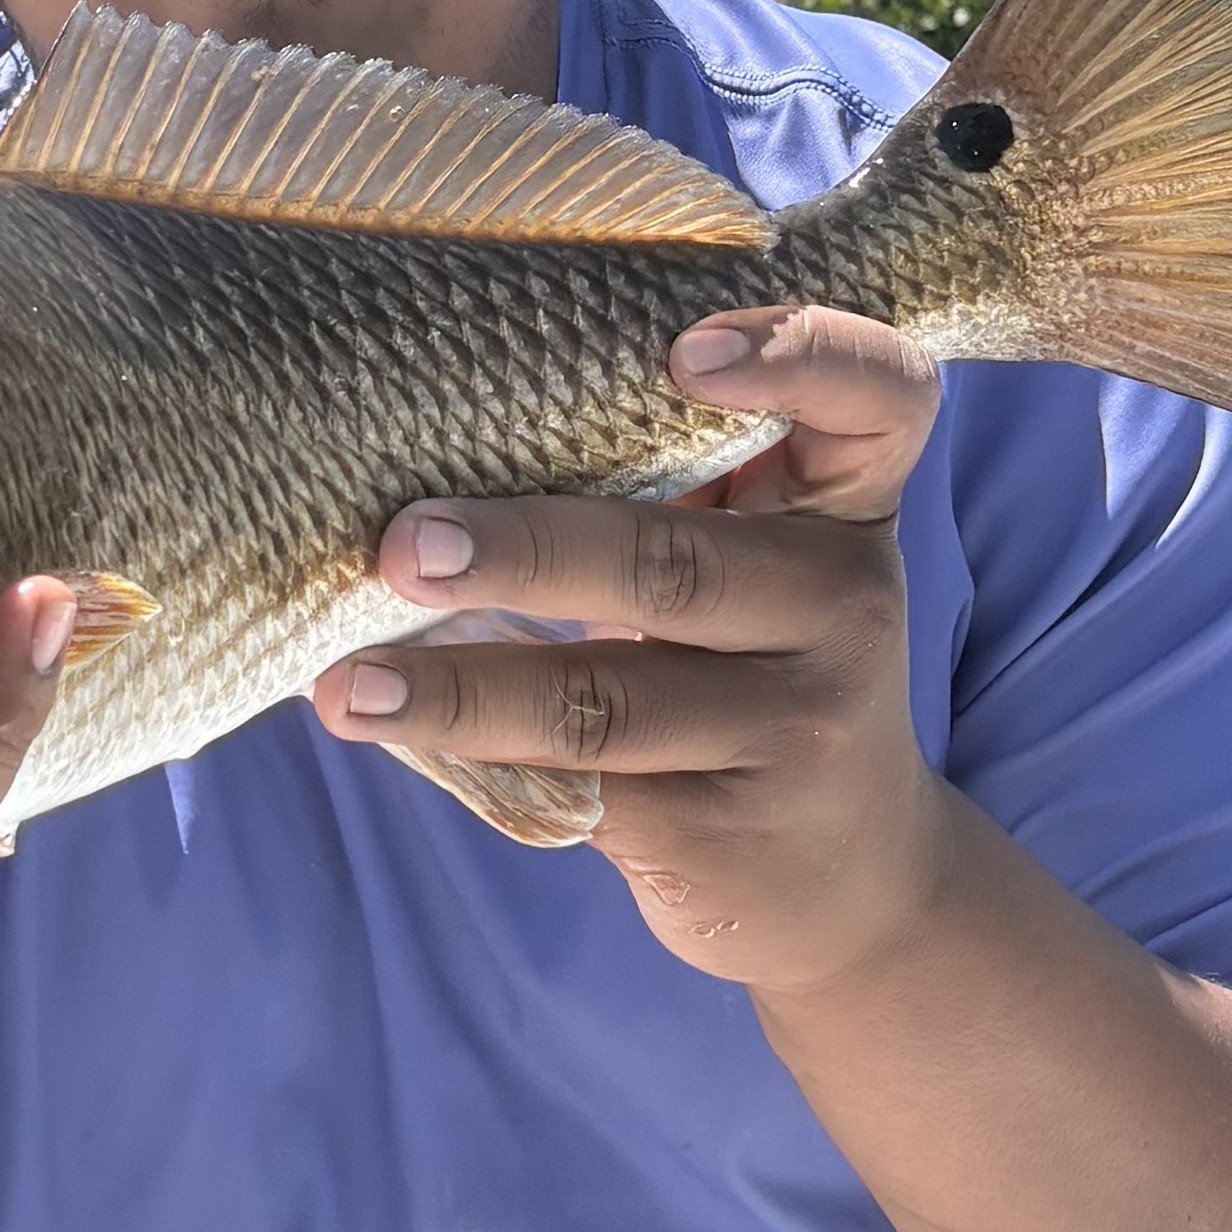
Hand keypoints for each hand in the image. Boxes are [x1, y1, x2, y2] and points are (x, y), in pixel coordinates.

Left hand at [307, 305, 950, 998]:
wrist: (847, 879)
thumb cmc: (759, 664)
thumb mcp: (762, 561)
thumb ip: (675, 484)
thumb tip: (440, 420)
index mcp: (846, 504)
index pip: (883, 397)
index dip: (803, 356)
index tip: (685, 352)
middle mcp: (842, 607)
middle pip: (672, 562)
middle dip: (523, 551)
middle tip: (403, 545)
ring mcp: (793, 728)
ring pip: (606, 700)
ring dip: (460, 690)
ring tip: (348, 687)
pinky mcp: (725, 833)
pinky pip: (580, 789)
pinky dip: (475, 756)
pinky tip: (394, 739)